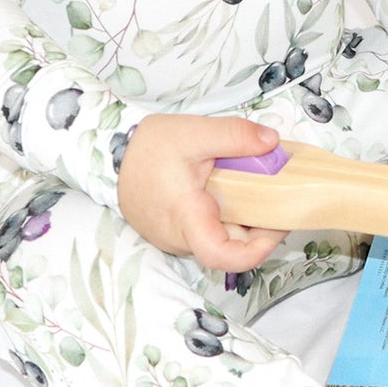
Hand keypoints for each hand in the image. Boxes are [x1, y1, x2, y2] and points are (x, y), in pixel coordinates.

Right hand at [117, 113, 290, 271]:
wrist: (110, 155)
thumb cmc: (148, 147)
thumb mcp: (193, 131)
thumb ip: (235, 135)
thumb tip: (273, 142)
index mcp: (186, 217)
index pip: (221, 255)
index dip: (255, 250)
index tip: (277, 226)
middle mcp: (180, 237)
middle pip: (229, 246)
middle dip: (259, 226)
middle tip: (277, 194)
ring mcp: (177, 238)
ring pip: (220, 238)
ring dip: (242, 219)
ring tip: (255, 187)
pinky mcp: (175, 233)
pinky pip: (208, 231)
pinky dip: (226, 216)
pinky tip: (232, 190)